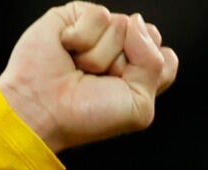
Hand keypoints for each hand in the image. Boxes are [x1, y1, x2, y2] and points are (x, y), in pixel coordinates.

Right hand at [0, 3, 178, 153]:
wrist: (42, 109)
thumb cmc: (84, 115)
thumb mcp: (139, 104)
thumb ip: (156, 64)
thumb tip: (135, 21)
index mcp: (139, 74)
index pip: (166, 57)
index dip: (150, 73)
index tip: (121, 92)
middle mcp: (122, 51)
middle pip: (150, 37)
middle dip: (124, 63)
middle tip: (98, 81)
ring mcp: (99, 32)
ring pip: (123, 25)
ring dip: (98, 55)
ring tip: (77, 69)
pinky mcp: (76, 16)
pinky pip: (98, 15)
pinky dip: (81, 39)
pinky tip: (66, 51)